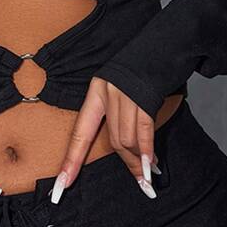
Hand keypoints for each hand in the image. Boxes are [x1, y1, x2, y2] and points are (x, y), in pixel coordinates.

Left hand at [51, 76, 159, 202]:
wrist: (165, 41)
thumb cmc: (144, 67)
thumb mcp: (122, 88)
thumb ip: (118, 115)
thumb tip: (128, 148)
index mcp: (96, 93)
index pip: (80, 134)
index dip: (71, 161)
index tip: (61, 185)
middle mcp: (107, 94)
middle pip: (112, 140)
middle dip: (127, 162)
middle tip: (140, 180)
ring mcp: (126, 96)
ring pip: (126, 139)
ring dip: (138, 160)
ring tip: (149, 172)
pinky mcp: (145, 98)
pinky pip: (143, 132)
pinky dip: (146, 151)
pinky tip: (150, 165)